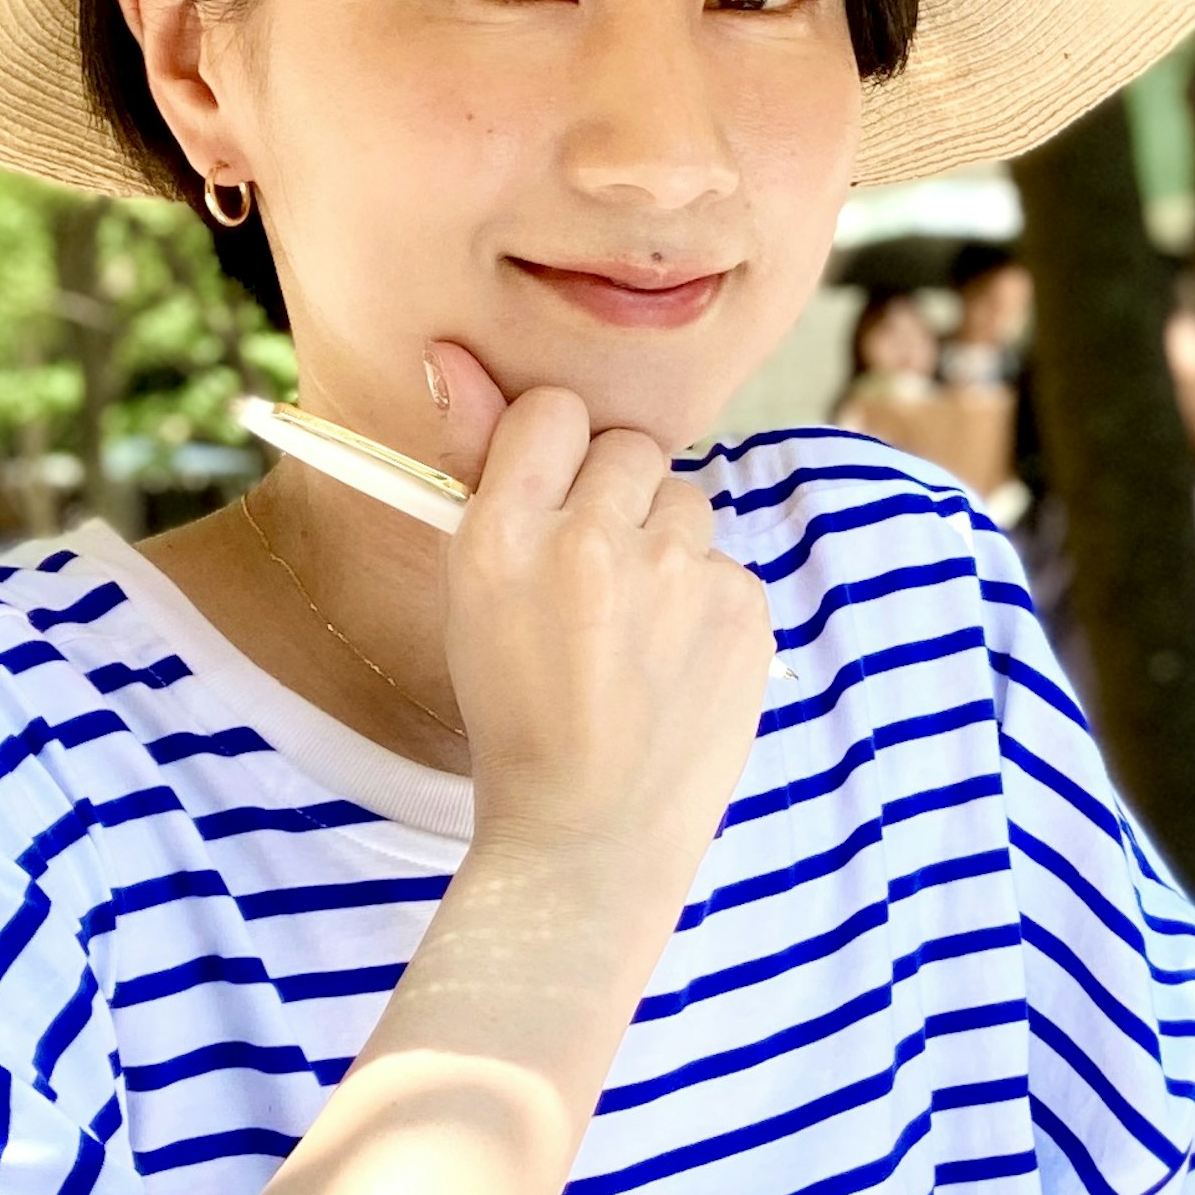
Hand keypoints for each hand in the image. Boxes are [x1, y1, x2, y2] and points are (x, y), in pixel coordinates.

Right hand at [426, 342, 771, 863]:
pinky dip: (705, 604)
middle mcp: (589, 543)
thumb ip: (479, 472)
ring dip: (664, 545)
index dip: (555, 453)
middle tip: (595, 579)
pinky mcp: (740, 610)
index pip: (551, 412)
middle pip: (628, 448)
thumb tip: (454, 356)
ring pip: (684, 501)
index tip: (552, 498)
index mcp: (501, 536)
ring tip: (634, 630)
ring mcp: (674, 577)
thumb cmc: (517, 717)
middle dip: (615, 496)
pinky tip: (674, 665)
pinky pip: (725, 565)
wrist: (587, 839)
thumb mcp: (471, 597)